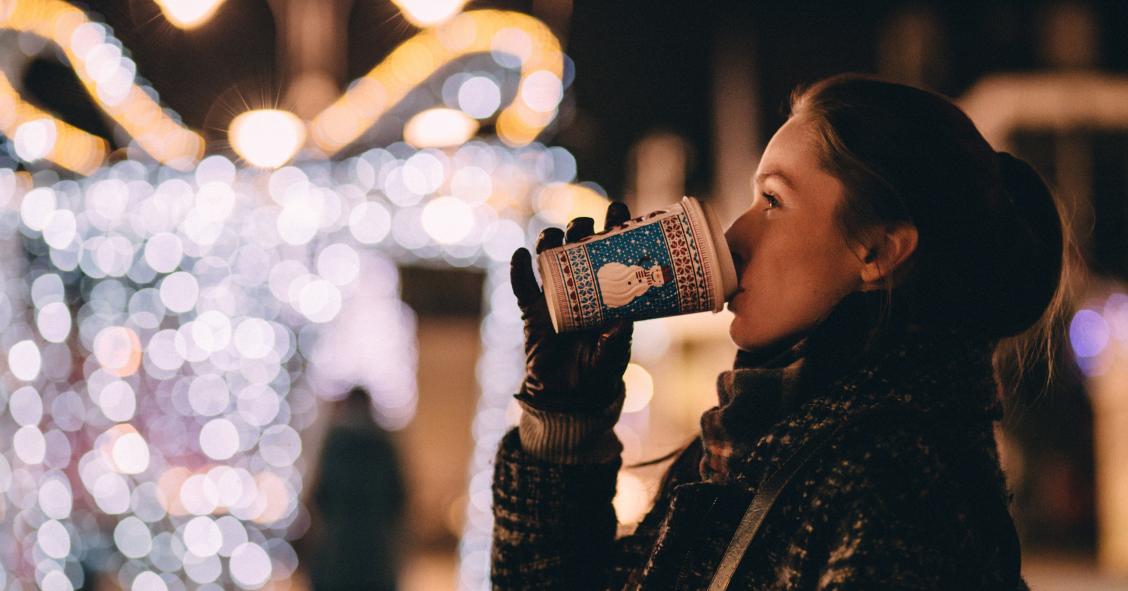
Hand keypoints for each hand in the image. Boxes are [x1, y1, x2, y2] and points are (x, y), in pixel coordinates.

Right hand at [510, 201, 632, 411]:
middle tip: (584, 227)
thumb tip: (623, 320)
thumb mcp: (613, 356)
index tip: (618, 210)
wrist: (569, 396)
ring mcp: (554, 296)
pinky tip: (520, 256)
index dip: (614, 228)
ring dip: (550, 242)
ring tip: (553, 237)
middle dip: (580, 229)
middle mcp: (580, 287)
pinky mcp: (532, 311)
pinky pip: (522, 287)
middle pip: (578, 247)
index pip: (611, 252)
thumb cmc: (598, 372)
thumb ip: (617, 340)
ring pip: (549, 258)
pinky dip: (519, 270)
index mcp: (606, 291)